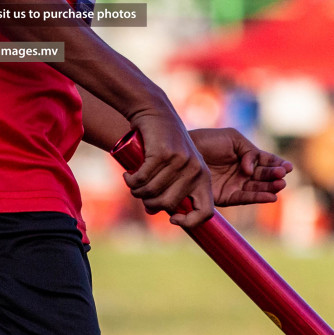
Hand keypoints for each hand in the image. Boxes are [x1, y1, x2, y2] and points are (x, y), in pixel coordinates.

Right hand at [124, 102, 214, 227]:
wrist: (155, 112)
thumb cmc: (163, 143)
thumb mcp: (173, 167)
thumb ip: (167, 189)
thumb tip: (151, 210)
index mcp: (203, 177)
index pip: (205, 212)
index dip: (189, 222)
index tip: (172, 219)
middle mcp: (196, 170)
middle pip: (170, 205)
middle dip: (150, 203)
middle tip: (140, 193)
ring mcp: (181, 161)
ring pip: (153, 192)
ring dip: (137, 191)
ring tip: (132, 183)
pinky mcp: (163, 153)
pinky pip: (142, 178)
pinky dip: (131, 181)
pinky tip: (127, 176)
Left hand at [191, 127, 291, 206]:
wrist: (187, 150)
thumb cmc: (208, 141)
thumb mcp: (233, 138)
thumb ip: (249, 152)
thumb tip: (251, 170)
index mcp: (247, 157)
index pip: (266, 162)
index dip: (278, 164)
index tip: (288, 167)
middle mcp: (243, 172)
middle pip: (264, 176)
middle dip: (275, 176)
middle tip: (283, 175)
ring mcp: (236, 184)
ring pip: (258, 188)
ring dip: (270, 187)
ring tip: (280, 185)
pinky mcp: (227, 196)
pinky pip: (245, 197)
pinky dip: (258, 197)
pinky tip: (270, 196)